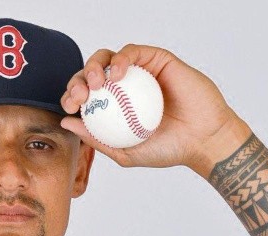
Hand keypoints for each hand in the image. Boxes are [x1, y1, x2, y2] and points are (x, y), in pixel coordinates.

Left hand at [60, 44, 252, 175]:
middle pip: (91, 74)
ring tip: (95, 84)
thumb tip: (65, 122)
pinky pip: (132, 52)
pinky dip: (120, 59)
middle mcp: (124, 86)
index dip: (71, 96)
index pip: (85, 95)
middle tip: (78, 96)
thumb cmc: (168, 150)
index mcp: (114, 106)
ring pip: (107, 57)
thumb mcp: (125, 152)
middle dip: (77, 80)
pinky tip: (116, 74)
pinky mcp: (156, 59)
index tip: (69, 107)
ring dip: (94, 66)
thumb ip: (96, 138)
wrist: (202, 140)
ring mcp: (139, 72)